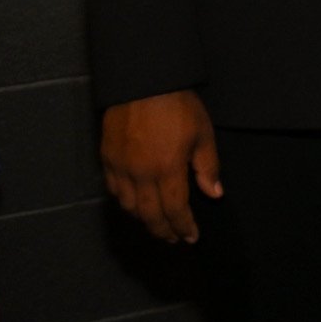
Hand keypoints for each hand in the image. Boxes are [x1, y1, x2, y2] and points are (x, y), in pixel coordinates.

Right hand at [101, 90, 221, 243]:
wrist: (143, 82)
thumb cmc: (179, 105)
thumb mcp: (203, 134)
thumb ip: (207, 167)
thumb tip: (214, 194)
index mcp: (167, 169)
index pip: (175, 209)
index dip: (183, 226)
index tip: (190, 237)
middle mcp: (140, 174)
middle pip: (149, 214)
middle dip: (162, 230)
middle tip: (173, 239)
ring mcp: (120, 167)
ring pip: (128, 206)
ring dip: (143, 219)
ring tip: (157, 223)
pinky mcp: (106, 158)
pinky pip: (113, 190)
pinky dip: (124, 202)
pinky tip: (134, 203)